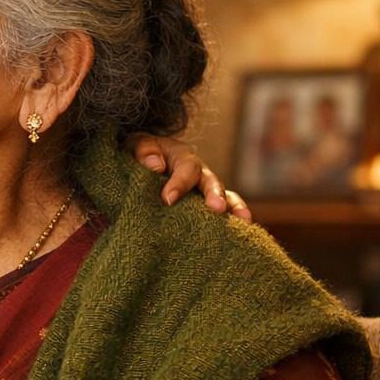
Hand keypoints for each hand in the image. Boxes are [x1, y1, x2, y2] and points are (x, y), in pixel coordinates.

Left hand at [129, 134, 251, 220]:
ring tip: (243, 221)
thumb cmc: (140, 155)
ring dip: (233, 208)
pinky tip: (242, 233)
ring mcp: (206, 190)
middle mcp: (199, 172)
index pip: (186, 168)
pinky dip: (233, 220)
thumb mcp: (137, 145)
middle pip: (210, 182)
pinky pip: (225, 212)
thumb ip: (144, 150)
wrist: (142, 162)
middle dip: (215, 194)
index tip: (167, 199)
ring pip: (225, 196)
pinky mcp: (206, 206)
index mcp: (182, 157)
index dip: (179, 183)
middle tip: (217, 208)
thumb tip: (156, 165)